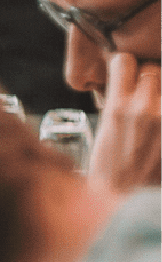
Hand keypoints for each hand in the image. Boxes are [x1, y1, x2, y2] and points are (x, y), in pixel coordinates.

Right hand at [89, 53, 161, 191]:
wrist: (124, 200)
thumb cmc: (109, 167)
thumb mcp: (105, 130)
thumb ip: (119, 103)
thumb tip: (133, 83)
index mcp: (117, 107)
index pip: (124, 61)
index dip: (126, 68)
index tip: (127, 76)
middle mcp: (144, 110)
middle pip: (154, 69)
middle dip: (150, 79)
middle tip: (147, 96)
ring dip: (159, 98)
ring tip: (152, 117)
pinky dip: (161, 120)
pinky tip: (156, 135)